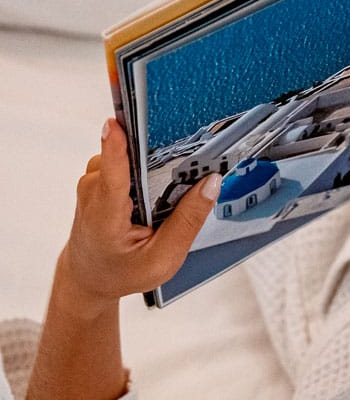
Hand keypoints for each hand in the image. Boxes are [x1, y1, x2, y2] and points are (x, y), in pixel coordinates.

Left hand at [60, 118, 219, 312]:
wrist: (89, 277)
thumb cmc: (121, 271)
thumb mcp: (162, 260)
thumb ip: (187, 221)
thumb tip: (211, 182)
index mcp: (106, 214)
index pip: (111, 172)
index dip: (116, 145)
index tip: (118, 122)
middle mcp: (94, 190)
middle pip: (132, 156)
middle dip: (160, 156)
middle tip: (191, 165)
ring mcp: (92, 180)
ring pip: (131, 154)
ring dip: (152, 163)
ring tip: (169, 185)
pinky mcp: (96, 175)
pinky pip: (124, 157)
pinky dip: (143, 165)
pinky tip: (155, 186)